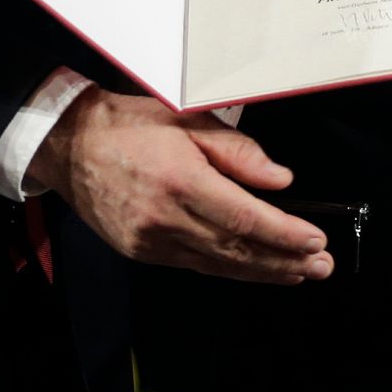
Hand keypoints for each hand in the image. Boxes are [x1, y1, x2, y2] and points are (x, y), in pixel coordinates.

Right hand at [27, 85, 332, 283]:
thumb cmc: (130, 124)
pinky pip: (194, 265)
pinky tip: (253, 268)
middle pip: (237, 249)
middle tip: (321, 265)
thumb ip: (237, 150)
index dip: (285, 233)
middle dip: (285, 260)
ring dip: (263, 271)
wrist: (70, 145)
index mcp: (181, 180)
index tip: (315, 239)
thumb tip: (279, 180)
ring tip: (299, 273)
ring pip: (218, 265)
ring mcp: (151, 241)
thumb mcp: (186, 118)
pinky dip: (229, 269)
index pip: (245, 217)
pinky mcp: (141, 252)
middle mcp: (166, 218)